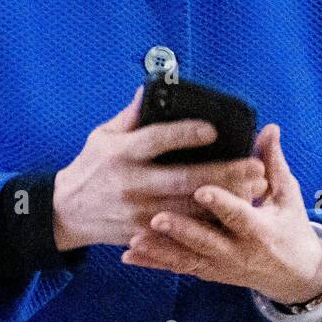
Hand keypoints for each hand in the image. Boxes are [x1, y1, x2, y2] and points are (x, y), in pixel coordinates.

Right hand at [51, 85, 269, 252]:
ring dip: (226, 199)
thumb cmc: (91, 167)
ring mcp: (139, 213)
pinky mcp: (145, 233)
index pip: (157, 140)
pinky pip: (183, 229)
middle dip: (223, 174)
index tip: (214, 129)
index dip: (186, 135)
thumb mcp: (103, 135)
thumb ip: (132, 115)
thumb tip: (152, 87)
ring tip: (256, 188)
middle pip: (183, 180)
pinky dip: (210, 222)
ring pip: (190, 209)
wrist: (66, 213)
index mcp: (122, 153)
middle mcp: (132, 184)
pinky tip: (234, 213)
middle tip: (255, 166)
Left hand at [120, 122, 321, 305]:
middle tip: (156, 216)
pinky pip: (178, 268)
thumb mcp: (288, 195)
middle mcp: (238, 252)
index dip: (221, 203)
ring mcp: (221, 266)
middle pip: (206, 241)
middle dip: (181, 230)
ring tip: (135, 238)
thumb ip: (273, 162)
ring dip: (161, 249)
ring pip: (187, 258)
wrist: (293, 276)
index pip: (239, 215)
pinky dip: (154, 262)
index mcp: (261, 230)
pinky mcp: (208, 273)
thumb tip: (269, 128)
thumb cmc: (290, 227)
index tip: (202, 190)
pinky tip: (130, 254)